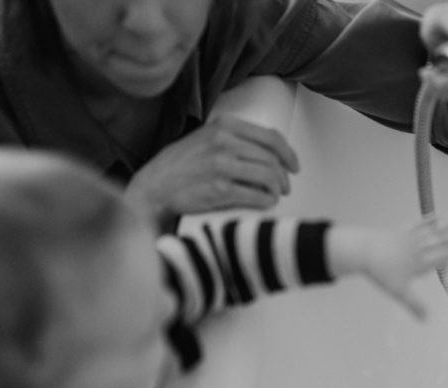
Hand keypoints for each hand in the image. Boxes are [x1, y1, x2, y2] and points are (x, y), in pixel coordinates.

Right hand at [126, 115, 299, 220]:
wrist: (154, 187)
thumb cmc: (180, 165)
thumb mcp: (206, 137)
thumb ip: (235, 138)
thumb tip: (268, 151)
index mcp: (224, 125)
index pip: (270, 137)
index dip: (288, 154)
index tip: (293, 166)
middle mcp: (224, 142)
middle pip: (272, 159)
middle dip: (283, 176)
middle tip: (284, 186)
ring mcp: (222, 166)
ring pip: (268, 177)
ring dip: (277, 189)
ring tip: (274, 195)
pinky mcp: (220, 190)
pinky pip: (257, 195)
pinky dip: (266, 201)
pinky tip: (265, 202)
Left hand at [329, 219, 447, 319]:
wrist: (362, 251)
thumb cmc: (381, 273)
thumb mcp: (398, 292)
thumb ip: (414, 305)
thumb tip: (426, 320)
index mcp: (419, 263)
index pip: (443, 258)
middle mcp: (417, 249)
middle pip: (440, 243)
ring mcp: (409, 239)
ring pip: (432, 233)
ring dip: (446, 228)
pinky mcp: (400, 232)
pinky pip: (417, 225)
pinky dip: (427, 221)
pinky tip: (436, 217)